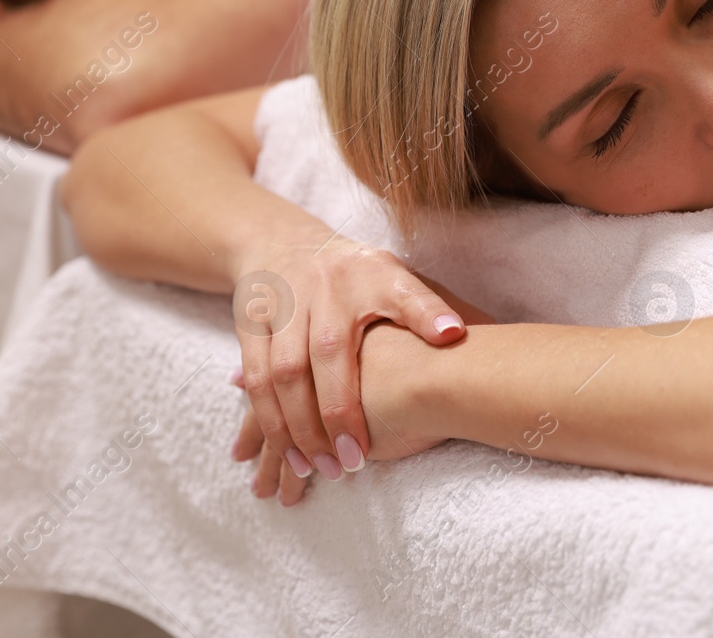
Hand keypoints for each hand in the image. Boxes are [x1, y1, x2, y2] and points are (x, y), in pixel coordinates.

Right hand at [231, 239, 477, 490]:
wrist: (283, 244)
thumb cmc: (355, 277)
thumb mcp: (393, 279)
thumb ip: (427, 308)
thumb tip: (462, 336)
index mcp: (373, 273)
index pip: (404, 293)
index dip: (427, 314)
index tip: (452, 337)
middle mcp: (327, 285)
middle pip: (328, 351)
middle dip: (338, 412)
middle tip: (355, 462)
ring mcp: (284, 302)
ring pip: (283, 372)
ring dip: (299, 427)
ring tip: (321, 470)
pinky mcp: (250, 320)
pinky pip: (255, 377)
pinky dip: (269, 419)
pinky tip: (288, 452)